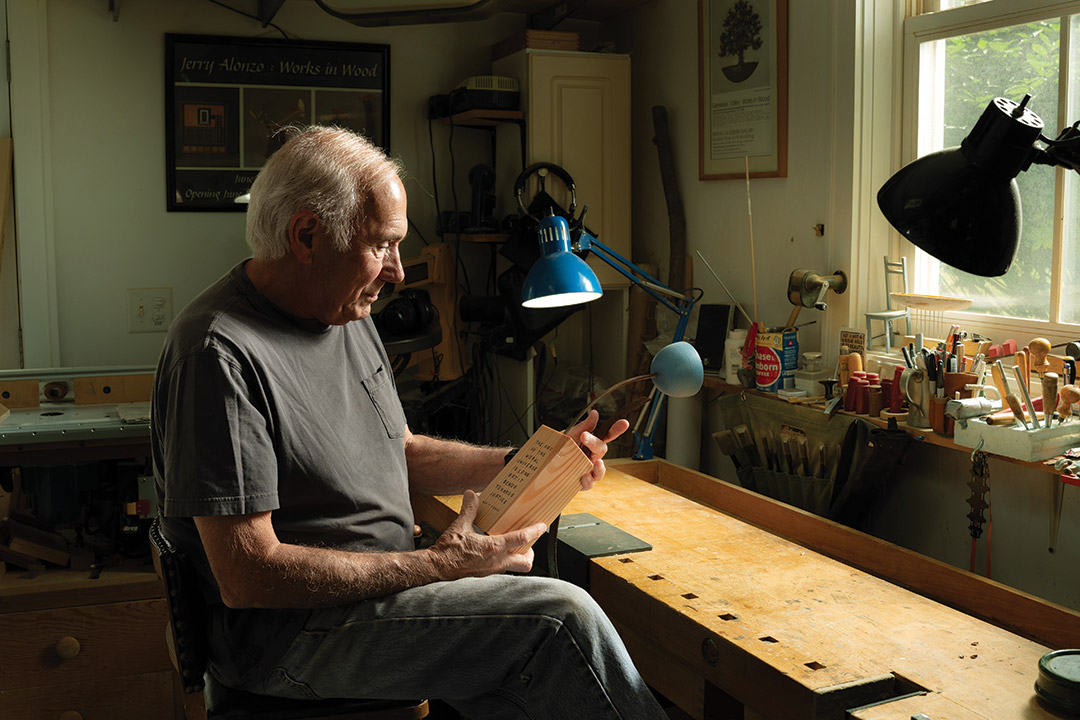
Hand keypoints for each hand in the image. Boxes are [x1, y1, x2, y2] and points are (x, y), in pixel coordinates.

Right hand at [428, 490, 546, 578]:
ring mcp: (491, 571)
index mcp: (493, 548)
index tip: (541, 526)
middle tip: (529, 544)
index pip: (521, 539)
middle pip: (525, 563)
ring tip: (513, 547)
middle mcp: (496, 562)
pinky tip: (495, 553)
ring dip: (517, 557)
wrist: (435, 570)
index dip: (534, 532)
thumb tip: (471, 495)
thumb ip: (469, 509)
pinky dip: (504, 561)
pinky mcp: (485, 576)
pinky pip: (501, 569)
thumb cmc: (447, 552)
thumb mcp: (459, 526)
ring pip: (514, 568)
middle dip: (531, 554)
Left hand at [566, 409, 630, 490]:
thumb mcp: (568, 436)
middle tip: (584, 436)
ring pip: (600, 470)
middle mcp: (592, 457)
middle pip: (602, 450)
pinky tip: (585, 476)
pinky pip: (589, 483)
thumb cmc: (558, 449)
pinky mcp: (582, 483)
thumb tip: (595, 413)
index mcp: (590, 444)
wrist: (543, 467)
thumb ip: (582, 427)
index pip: (606, 436)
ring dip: (600, 467)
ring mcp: (589, 470)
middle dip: (594, 442)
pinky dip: (588, 480)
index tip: (624, 423)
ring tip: (597, 463)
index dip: (616, 430)